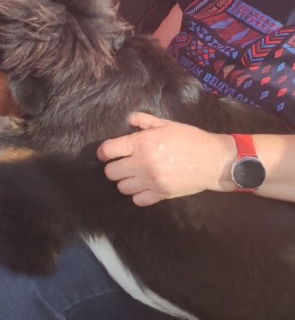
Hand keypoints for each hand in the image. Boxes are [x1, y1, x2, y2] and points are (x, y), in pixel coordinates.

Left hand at [97, 112, 232, 205]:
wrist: (215, 160)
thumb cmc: (191, 139)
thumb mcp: (167, 124)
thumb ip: (144, 121)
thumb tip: (129, 119)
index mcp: (142, 143)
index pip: (108, 150)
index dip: (103, 153)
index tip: (106, 154)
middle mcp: (143, 163)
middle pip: (111, 172)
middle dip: (114, 167)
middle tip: (122, 165)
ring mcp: (152, 180)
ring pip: (122, 187)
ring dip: (125, 181)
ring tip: (134, 176)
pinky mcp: (161, 194)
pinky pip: (138, 200)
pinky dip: (138, 195)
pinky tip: (144, 187)